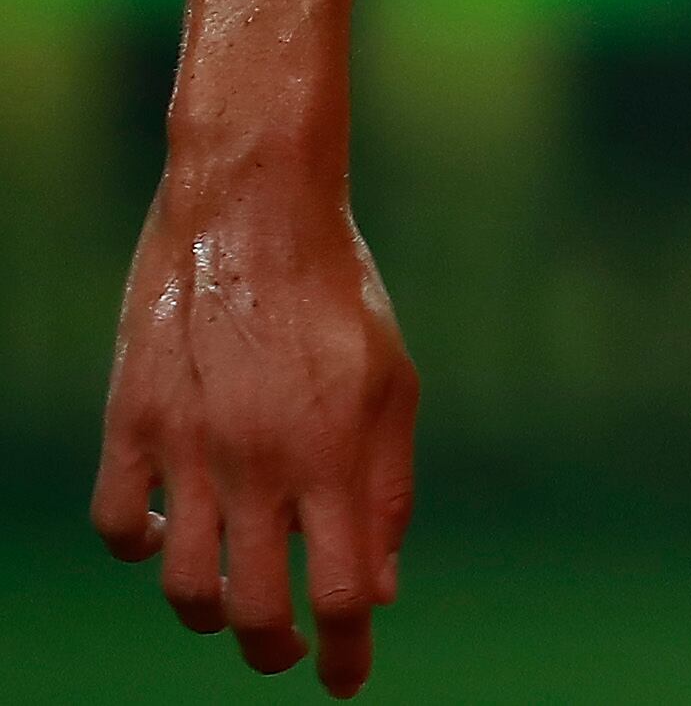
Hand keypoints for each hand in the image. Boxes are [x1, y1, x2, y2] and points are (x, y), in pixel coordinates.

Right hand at [95, 160, 417, 696]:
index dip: (345, 652)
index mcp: (333, 453)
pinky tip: (165, 536)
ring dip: (208, 614)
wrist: (255, 212)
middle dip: (274, 652)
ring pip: (182, 584)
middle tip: (285, 656)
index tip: (346, 685)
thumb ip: (388, 491)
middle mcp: (259, 461)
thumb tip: (379, 588)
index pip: (340, 590)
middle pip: (254, 610)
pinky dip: (138, 547)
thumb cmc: (340, 295)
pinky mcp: (131, 424)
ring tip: (232, 608)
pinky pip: (116, 523)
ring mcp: (187, 446)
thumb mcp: (394, 385)